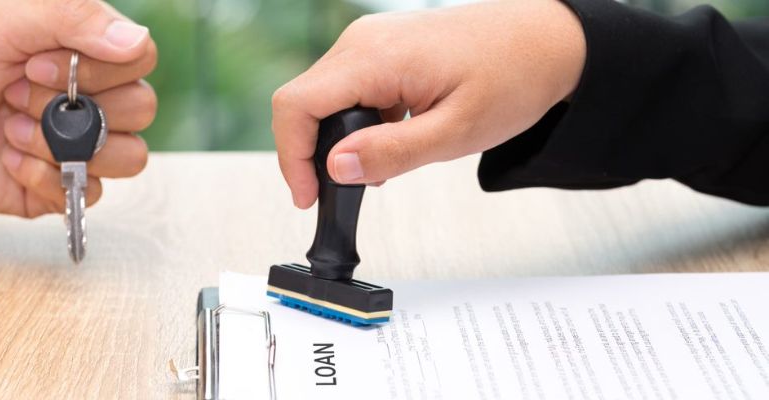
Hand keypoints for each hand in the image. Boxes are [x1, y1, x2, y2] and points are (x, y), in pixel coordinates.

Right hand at [271, 0, 585, 207]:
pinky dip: (354, 123)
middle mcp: (362, 42)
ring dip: (336, 140)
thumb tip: (336, 168)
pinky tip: (388, 142)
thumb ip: (392, 152)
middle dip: (312, 153)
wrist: (547, 39)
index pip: (296, 106)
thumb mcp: (456, 132)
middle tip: (345, 190)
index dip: (292, 157)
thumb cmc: (514, 76)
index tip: (309, 196)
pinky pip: (346, 88)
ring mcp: (370, 41)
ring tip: (376, 169)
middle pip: (302, 102)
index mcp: (375, 58)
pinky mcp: (381, 48)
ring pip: (321, 98)